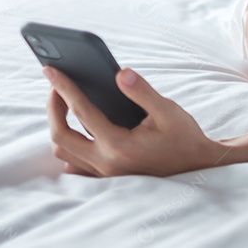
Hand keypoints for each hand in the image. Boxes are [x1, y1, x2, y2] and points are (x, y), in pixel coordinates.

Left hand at [44, 66, 227, 176]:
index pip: (81, 112)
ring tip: (65, 104)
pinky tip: (77, 131)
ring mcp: (105, 173)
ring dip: (59, 127)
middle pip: (60, 136)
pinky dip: (70, 148)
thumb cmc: (184, 137)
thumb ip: (142, 92)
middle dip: (53, 108)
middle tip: (57, 86)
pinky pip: (75, 166)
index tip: (50, 70)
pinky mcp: (107, 177)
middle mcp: (106, 162)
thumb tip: (120, 73)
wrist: (197, 166)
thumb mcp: (168, 110)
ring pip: (64, 153)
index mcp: (119, 145)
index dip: (64, 88)